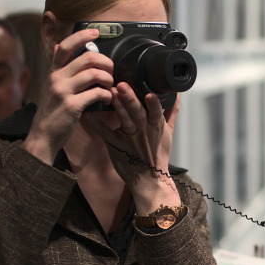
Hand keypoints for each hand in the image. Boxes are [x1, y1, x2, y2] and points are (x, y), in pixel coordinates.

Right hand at [24, 28, 113, 164]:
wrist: (44, 136)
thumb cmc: (54, 111)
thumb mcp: (53, 86)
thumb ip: (61, 68)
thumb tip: (61, 45)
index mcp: (54, 72)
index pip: (66, 46)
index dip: (82, 36)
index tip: (95, 32)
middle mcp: (57, 78)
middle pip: (88, 58)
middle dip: (106, 63)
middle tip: (111, 72)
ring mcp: (63, 91)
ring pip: (94, 74)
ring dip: (109, 80)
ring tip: (110, 87)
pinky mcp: (72, 106)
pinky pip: (96, 93)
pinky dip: (107, 95)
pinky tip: (107, 100)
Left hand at [84, 86, 180, 214]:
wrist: (149, 178)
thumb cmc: (158, 154)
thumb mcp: (169, 132)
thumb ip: (171, 112)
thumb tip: (176, 94)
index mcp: (156, 127)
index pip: (157, 113)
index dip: (154, 104)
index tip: (150, 93)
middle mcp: (143, 132)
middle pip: (138, 114)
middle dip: (130, 99)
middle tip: (122, 85)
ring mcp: (129, 139)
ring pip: (124, 121)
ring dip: (117, 107)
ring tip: (111, 92)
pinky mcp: (116, 145)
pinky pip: (105, 133)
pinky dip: (95, 124)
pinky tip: (87, 114)